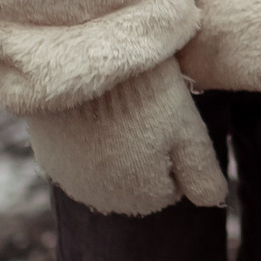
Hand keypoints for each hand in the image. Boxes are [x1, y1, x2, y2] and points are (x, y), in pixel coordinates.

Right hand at [26, 59, 226, 215]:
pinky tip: (91, 113)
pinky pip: (78, 159)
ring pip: (107, 172)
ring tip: (116, 111)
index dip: (173, 151)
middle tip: (140, 112)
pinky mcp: (48, 159)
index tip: (164, 119)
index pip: (170, 187)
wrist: (85, 58)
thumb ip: (203, 174)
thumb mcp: (188, 131)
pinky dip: (88, 141)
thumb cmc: (146, 92)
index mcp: (140, 198)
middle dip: (143, 156)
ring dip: (115, 149)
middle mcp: (101, 199)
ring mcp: (70, 181)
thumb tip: (212, 202)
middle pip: (136, 184)